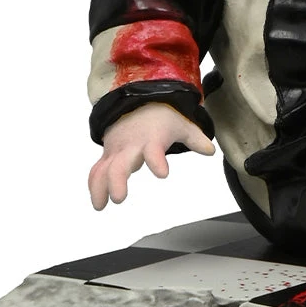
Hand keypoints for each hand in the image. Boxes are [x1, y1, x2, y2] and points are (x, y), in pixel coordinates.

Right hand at [88, 102, 214, 210]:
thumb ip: (196, 140)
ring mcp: (117, 151)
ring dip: (100, 187)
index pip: (154, 150)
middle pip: (120, 164)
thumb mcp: (182, 125)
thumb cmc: (162, 117)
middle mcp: (131, 146)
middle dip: (117, 180)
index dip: (157, 161)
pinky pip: (97, 170)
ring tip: (101, 206)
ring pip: (103, 169)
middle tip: (120, 198)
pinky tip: (98, 202)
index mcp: (152, 139)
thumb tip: (211, 151)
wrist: (139, 100)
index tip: (162, 173)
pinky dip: (94, 185)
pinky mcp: (108, 155)